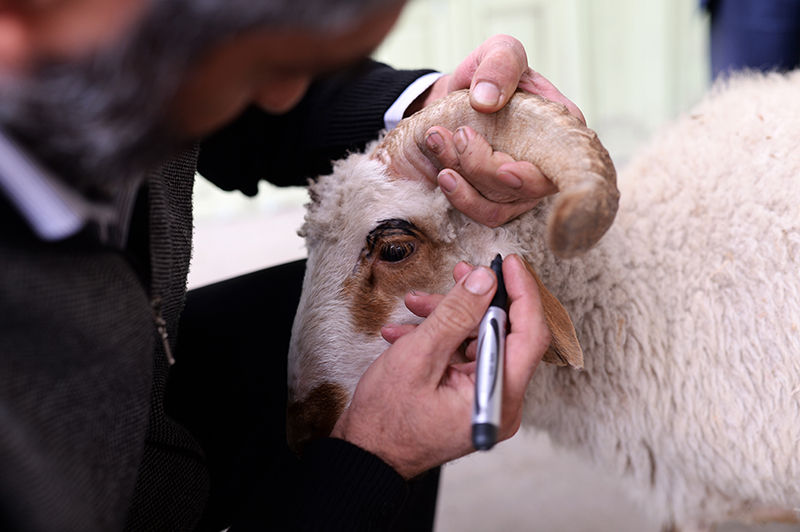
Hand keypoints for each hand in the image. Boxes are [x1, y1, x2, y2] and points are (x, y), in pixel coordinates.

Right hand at [330, 255, 549, 478]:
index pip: (530, 334)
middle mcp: (501, 401)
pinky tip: (408, 331)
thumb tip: (484, 279)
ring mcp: (485, 400)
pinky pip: (464, 357)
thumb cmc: (387, 420)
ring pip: (479, 341)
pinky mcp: (468, 398)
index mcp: (499, 396)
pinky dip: (440, 339)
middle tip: (457, 274)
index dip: (522, 292)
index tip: (509, 263)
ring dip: (449, 318)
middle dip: (474, 301)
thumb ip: (455, 314)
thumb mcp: (418, 356)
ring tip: (416, 304)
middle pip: (504, 334)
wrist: (365, 455)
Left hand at [409, 34, 585, 226]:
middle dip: (486, 168)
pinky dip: (460, 197)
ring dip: (465, 180)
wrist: (449, 104)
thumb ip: (500, 64)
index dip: (538, 173)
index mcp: (560, 128)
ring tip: (438, 143)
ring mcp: (522, 189)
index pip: (567, 161)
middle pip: (528, 188)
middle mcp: (546, 165)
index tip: (505, 170)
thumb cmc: (485, 77)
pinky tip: (443, 174)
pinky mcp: (497, 203)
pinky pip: (484, 214)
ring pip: (501, 205)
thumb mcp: (496, 53)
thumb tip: (487, 100)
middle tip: (459, 135)